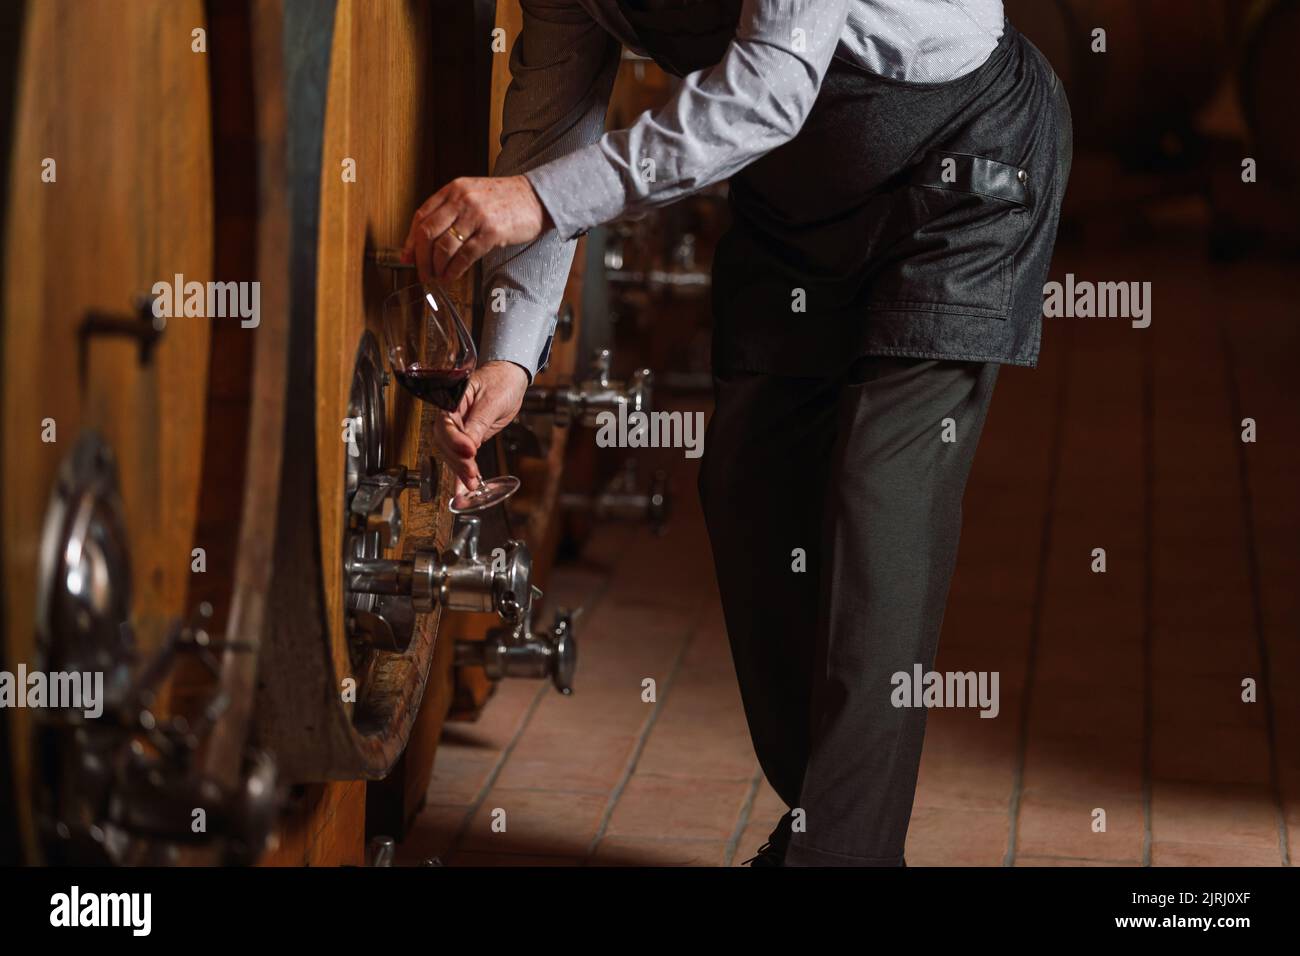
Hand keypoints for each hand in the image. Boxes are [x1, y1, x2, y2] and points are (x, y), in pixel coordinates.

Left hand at [401, 175, 550, 281]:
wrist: (536, 197)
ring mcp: (476, 215)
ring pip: (444, 246)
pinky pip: (465, 255)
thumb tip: (428, 238)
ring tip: (438, 277)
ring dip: (437, 267)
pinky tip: (452, 277)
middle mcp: (462, 200)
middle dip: (421, 259)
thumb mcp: (472, 194)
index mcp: (453, 189)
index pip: (422, 216)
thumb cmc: (505, 200)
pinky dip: (454, 270)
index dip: (410, 240)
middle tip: (422, 273)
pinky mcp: (491, 232)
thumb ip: (451, 210)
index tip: (408, 257)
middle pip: (428, 233)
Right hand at [434, 360, 529, 496]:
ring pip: (452, 453)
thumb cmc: (500, 382)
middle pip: (445, 442)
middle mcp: (451, 416)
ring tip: (471, 484)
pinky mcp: (468, 439)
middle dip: (457, 460)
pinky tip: (465, 487)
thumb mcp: (493, 400)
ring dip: (460, 470)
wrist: (509, 379)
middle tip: (471, 474)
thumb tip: (469, 445)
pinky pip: (462, 456)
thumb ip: (479, 422)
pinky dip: (463, 472)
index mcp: (452, 400)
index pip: (446, 424)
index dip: (455, 440)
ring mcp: (459, 428)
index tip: (469, 451)